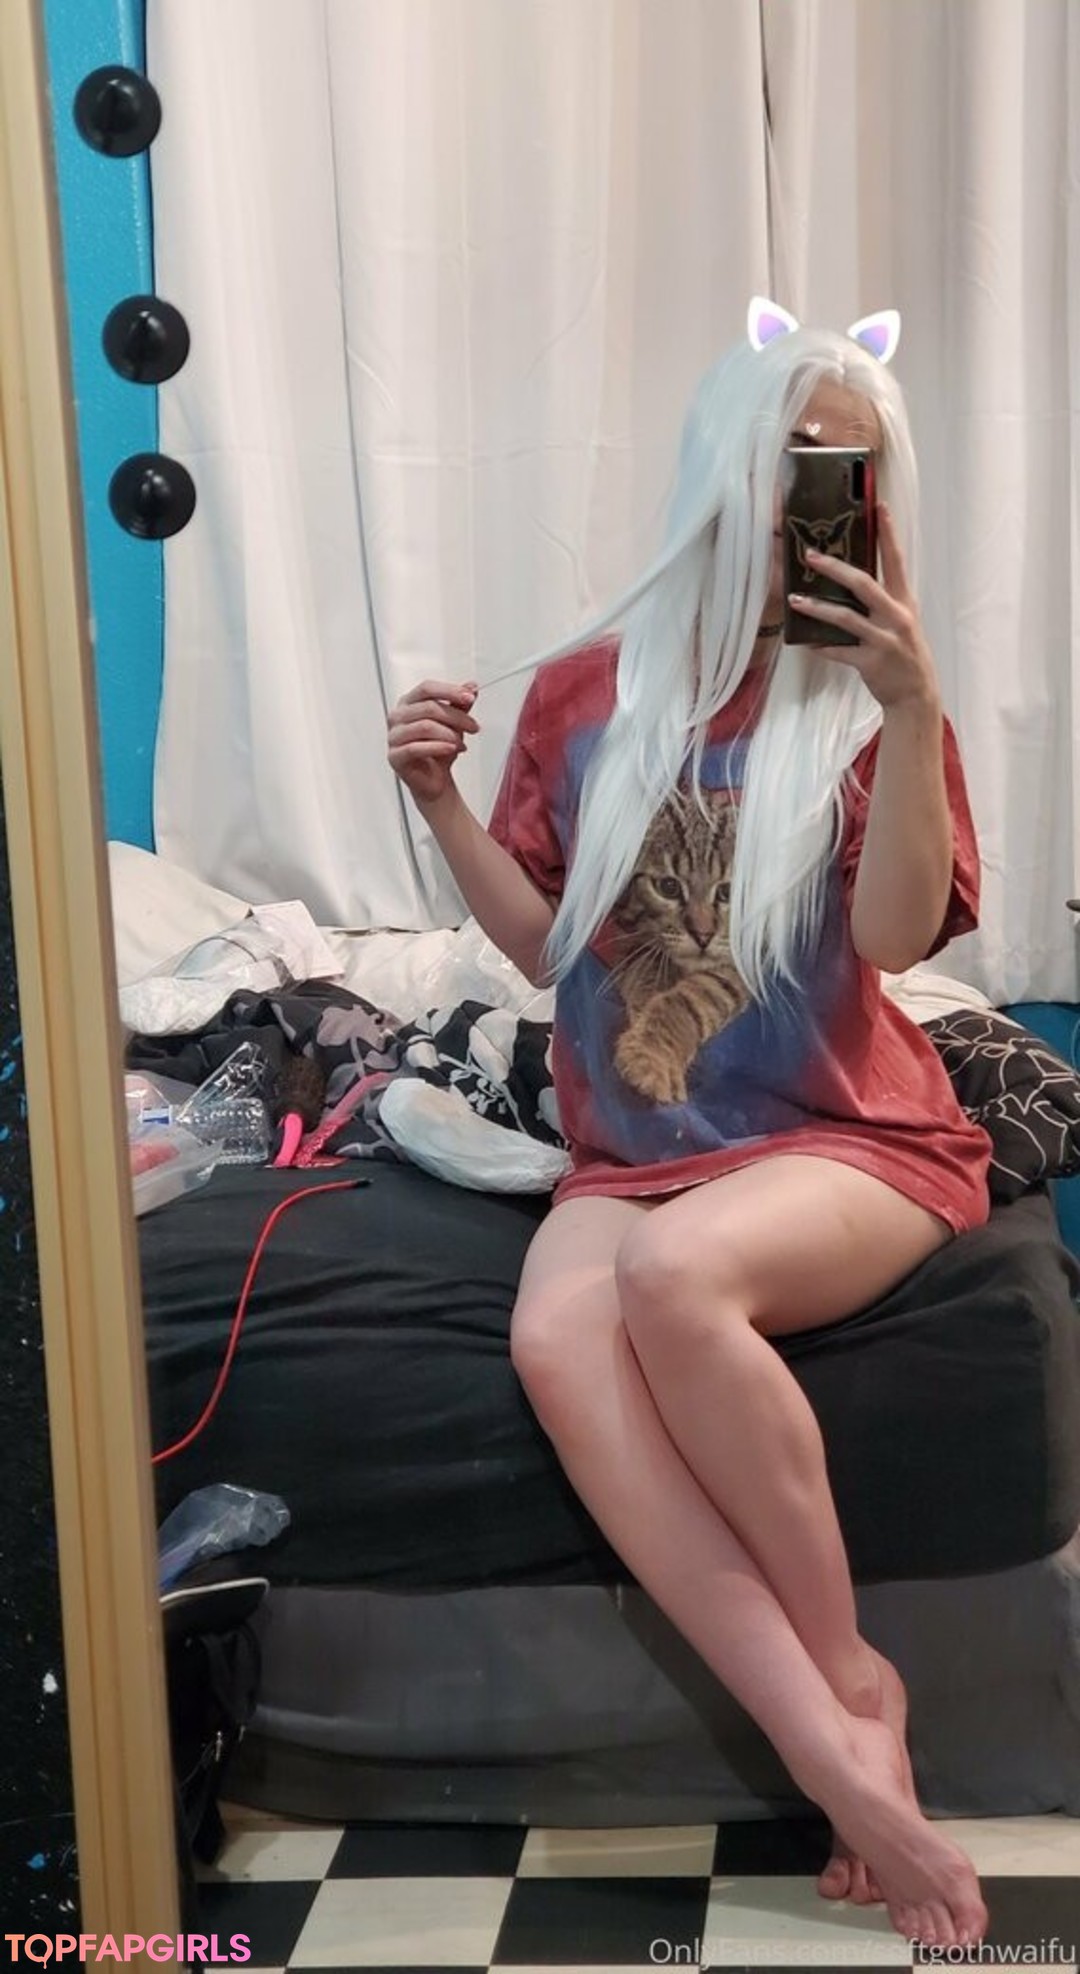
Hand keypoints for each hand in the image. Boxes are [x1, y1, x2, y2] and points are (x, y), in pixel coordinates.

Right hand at [386, 678, 479, 805]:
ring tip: (462, 743)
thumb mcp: (453, 723)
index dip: (449, 691)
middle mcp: (397, 717)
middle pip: (428, 707)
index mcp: (408, 703)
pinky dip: (438, 747)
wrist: (434, 780)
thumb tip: (472, 686)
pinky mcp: (395, 756)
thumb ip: (459, 704)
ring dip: (450, 734)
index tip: (469, 697)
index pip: (426, 688)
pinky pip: (416, 748)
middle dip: (456, 717)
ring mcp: (393, 737)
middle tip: (473, 726)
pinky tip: (452, 749)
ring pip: (424, 726)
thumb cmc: (439, 749)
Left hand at [787, 504, 940, 711]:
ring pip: (845, 617)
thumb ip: (882, 601)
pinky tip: (805, 641)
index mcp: (904, 601)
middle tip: (810, 554)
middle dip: (835, 567)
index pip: (896, 560)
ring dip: (817, 608)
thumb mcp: (902, 621)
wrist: (915, 693)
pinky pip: (839, 650)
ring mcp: (884, 640)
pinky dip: (821, 645)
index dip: (888, 533)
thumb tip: (851, 580)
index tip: (879, 506)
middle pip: (863, 583)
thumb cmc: (904, 652)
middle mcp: (896, 616)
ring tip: (795, 599)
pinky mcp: (871, 662)